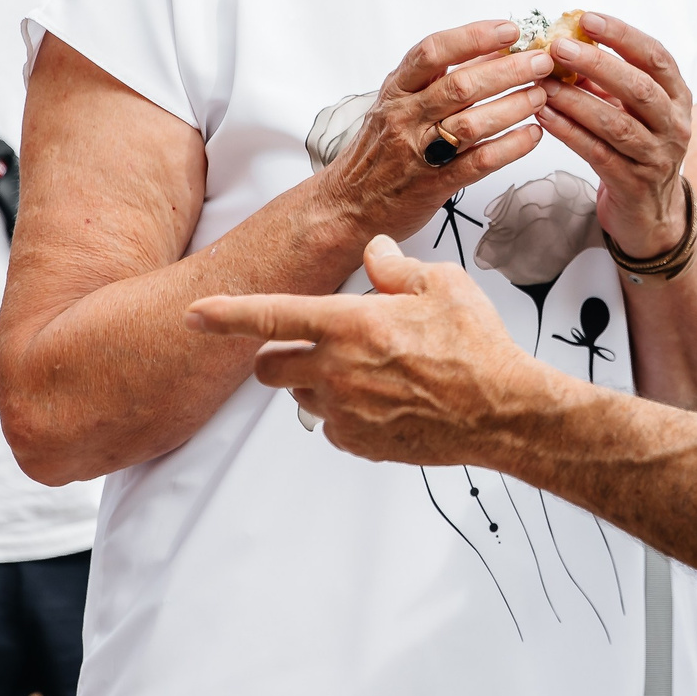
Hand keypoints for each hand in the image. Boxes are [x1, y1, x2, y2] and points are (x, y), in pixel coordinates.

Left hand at [186, 237, 555, 465]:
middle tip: (316, 345)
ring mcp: (344, 411)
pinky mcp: (357, 442)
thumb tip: (374, 253)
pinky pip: (330, 425)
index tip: (195, 313)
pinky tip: (383, 400)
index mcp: (348, 323)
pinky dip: (344, 412)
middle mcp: (335, 369)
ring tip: (367, 372)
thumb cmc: (475, 345)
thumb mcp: (441, 284)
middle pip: (268, 366)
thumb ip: (395, 268)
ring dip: (315, 382)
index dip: (226, 314)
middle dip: (278, 354)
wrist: (501, 411)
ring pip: (299, 396)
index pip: (269, 315)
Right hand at [321, 20, 553, 243]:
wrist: (348, 204)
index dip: (473, 37)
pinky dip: (511, 147)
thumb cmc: (380, 148)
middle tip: (541, 62)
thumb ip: (438, 78)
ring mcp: (419, 152)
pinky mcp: (434, 185)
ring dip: (513, 106)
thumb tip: (493, 51)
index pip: (433, 52)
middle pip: (460, 86)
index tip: (509, 30)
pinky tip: (532, 135)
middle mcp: (405, 116)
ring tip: (540, 95)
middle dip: (508, 70)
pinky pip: (479, 162)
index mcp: (396, 90)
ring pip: (472, 123)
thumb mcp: (398, 103)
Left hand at [536, 12, 693, 254]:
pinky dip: (569, 132)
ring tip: (543, 83)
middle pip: (639, 87)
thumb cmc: (636, 148)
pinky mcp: (634, 184)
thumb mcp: (630, 110)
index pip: (656, 57)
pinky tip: (544, 116)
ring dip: (576, 100)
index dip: (623, 35)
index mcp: (677, 97)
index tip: (588, 18)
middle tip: (558, 46)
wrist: (651, 213)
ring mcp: (657, 157)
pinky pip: (598, 153)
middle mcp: (674, 125)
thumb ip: (605, 81)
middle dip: (597, 63)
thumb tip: (564, 44)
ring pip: (616, 123)